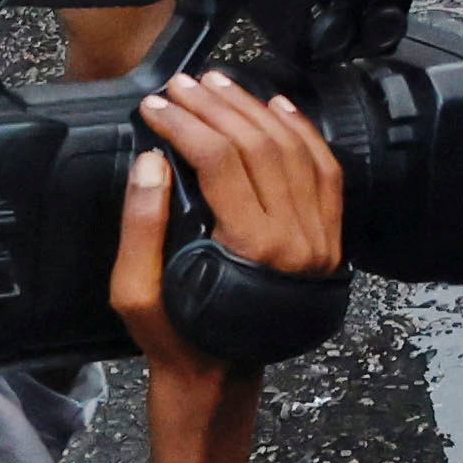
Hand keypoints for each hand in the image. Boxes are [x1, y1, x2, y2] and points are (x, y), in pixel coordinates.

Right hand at [113, 69, 343, 383]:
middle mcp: (296, 238)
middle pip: (259, 146)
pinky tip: (276, 106)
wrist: (220, 377)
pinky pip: (325, 171)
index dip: (185, 123)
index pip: (220, 161)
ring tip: (218, 84)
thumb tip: (152, 159)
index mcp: (250, 249)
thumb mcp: (135, 293)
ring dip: (254, 109)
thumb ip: (140, 226)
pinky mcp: (327, 237)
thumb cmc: (175, 336)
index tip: (154, 106)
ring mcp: (319, 237)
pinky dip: (303, 132)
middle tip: (181, 85)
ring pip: (294, 150)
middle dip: (215, 107)